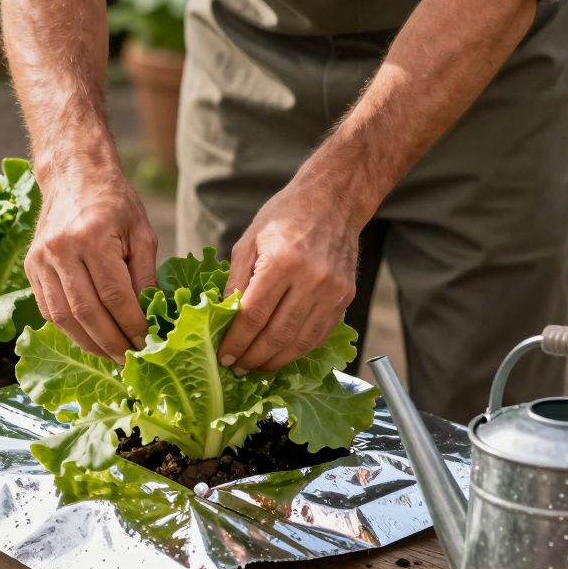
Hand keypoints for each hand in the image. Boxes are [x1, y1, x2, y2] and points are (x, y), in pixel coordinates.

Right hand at [26, 166, 158, 361]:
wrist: (73, 174)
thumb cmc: (114, 202)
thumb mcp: (141, 233)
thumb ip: (145, 276)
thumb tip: (152, 317)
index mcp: (91, 237)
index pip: (114, 296)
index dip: (131, 325)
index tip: (147, 343)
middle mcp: (61, 249)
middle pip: (87, 312)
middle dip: (111, 342)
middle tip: (130, 359)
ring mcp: (40, 259)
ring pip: (63, 317)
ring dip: (89, 343)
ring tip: (111, 355)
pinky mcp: (30, 267)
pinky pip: (49, 309)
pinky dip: (70, 330)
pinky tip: (89, 338)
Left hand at [218, 182, 362, 372]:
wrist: (334, 200)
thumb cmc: (286, 215)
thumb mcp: (249, 241)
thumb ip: (236, 281)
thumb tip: (223, 318)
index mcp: (282, 262)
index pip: (254, 316)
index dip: (236, 342)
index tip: (224, 356)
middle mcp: (311, 280)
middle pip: (278, 335)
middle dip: (253, 357)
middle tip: (236, 368)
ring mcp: (332, 291)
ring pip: (301, 341)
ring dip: (276, 360)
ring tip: (256, 367)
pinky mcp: (345, 298)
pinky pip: (319, 334)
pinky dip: (298, 350)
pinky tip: (281, 354)